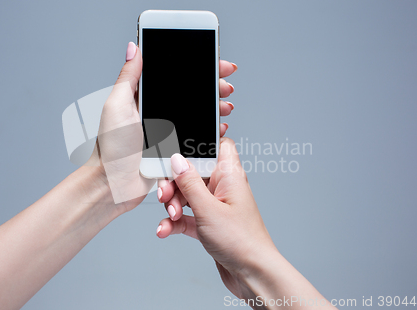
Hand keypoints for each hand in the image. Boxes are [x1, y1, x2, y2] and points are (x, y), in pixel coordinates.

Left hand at [87, 42, 237, 213]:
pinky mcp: (174, 149)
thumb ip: (129, 77)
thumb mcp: (118, 105)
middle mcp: (157, 112)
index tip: (215, 62)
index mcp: (144, 98)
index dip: (195, 67)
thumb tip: (134, 47)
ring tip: (225, 106)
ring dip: (215, 108)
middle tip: (225, 85)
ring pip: (197, 114)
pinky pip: (197, 137)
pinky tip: (219, 127)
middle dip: (212, 87)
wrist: (113, 184)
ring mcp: (167, 130)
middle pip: (191, 94)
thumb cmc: (111, 147)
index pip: (174, 76)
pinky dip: (211, 131)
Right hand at [156, 138, 277, 298]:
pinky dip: (174, 222)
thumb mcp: (208, 209)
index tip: (176, 149)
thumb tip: (176, 159)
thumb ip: (189, 183)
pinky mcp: (208, 224)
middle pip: (192, 172)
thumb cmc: (240, 241)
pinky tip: (164, 230)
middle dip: (174, 184)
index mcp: (229, 175)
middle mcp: (222, 187)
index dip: (198, 143)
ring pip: (186, 195)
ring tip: (170, 216)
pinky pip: (186, 216)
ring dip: (172, 205)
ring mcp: (215, 206)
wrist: (252, 275)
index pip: (216, 145)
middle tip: (165, 195)